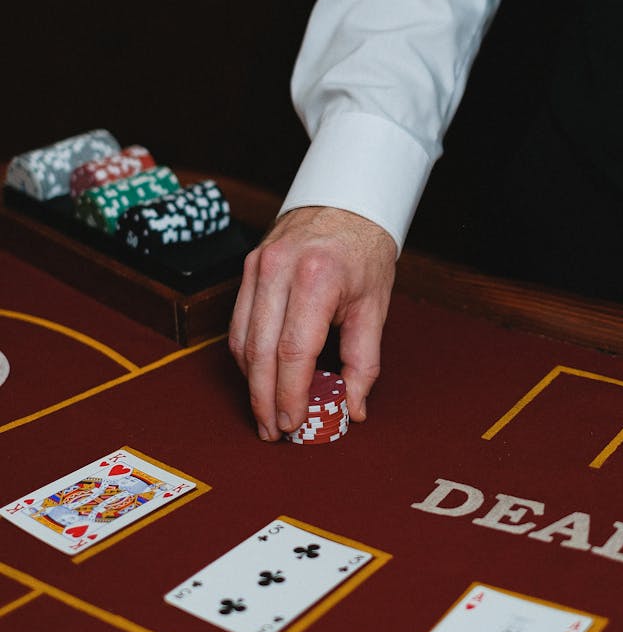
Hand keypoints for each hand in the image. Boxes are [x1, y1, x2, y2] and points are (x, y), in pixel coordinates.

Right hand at [229, 206, 396, 439]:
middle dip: (264, 399)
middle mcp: (280, 270)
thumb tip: (352, 408)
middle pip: (260, 351)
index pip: (293, 351)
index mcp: (317, 278)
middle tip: (273, 431)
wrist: (346, 200)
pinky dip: (247, 356)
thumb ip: (363, 361)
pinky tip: (260, 378)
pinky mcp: (248, 267)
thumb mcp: (374, 306)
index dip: (289, 394)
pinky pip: (238, 322)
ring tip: (266, 413)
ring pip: (241, 340)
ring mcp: (258, 266)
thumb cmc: (364, 253)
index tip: (293, 423)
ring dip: (251, 383)